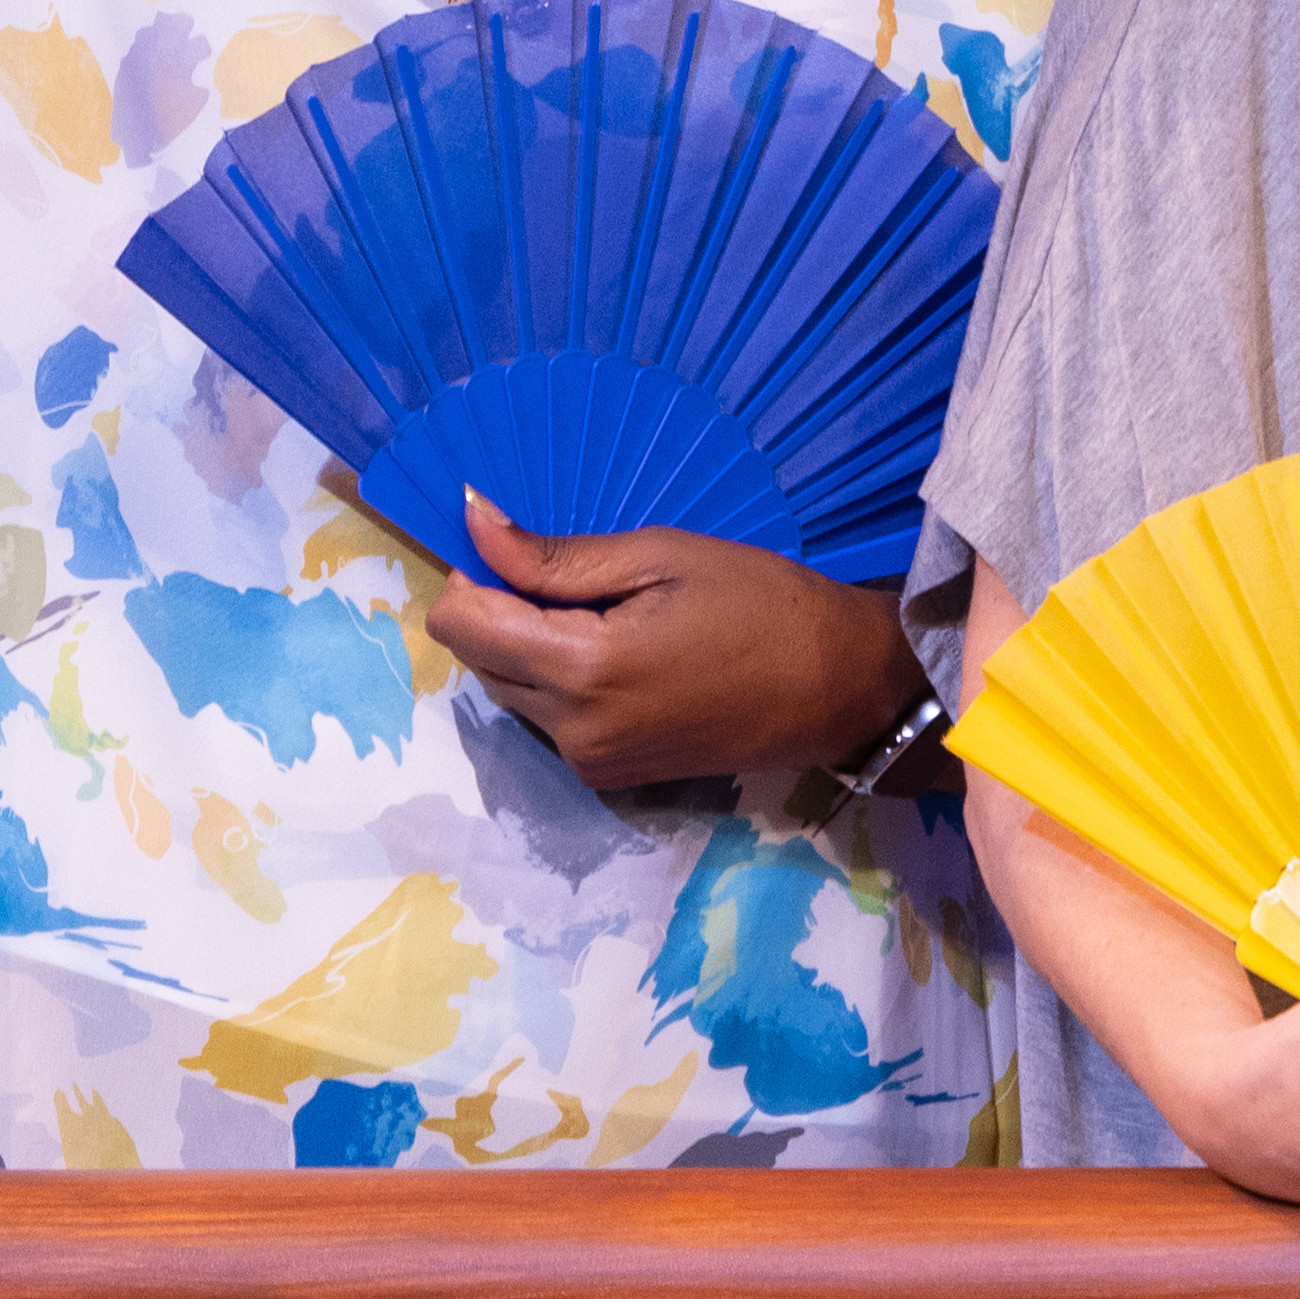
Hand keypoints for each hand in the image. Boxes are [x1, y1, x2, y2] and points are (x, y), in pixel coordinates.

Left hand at [427, 503, 916, 793]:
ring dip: (533, 649)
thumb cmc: (762, 604)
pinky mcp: (607, 777)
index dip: (473, 578)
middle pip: (480, 659)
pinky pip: (548, 719)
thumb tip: (470, 520)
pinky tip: (625, 658)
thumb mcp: (662, 556)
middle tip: (583, 582)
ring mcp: (589, 762)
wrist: (839, 689)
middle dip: (505, 613)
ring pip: (509, 690)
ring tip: (612, 619)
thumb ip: (555, 555)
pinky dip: (562, 682)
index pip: (461, 625)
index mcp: (585, 668)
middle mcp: (572, 729)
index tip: (522, 555)